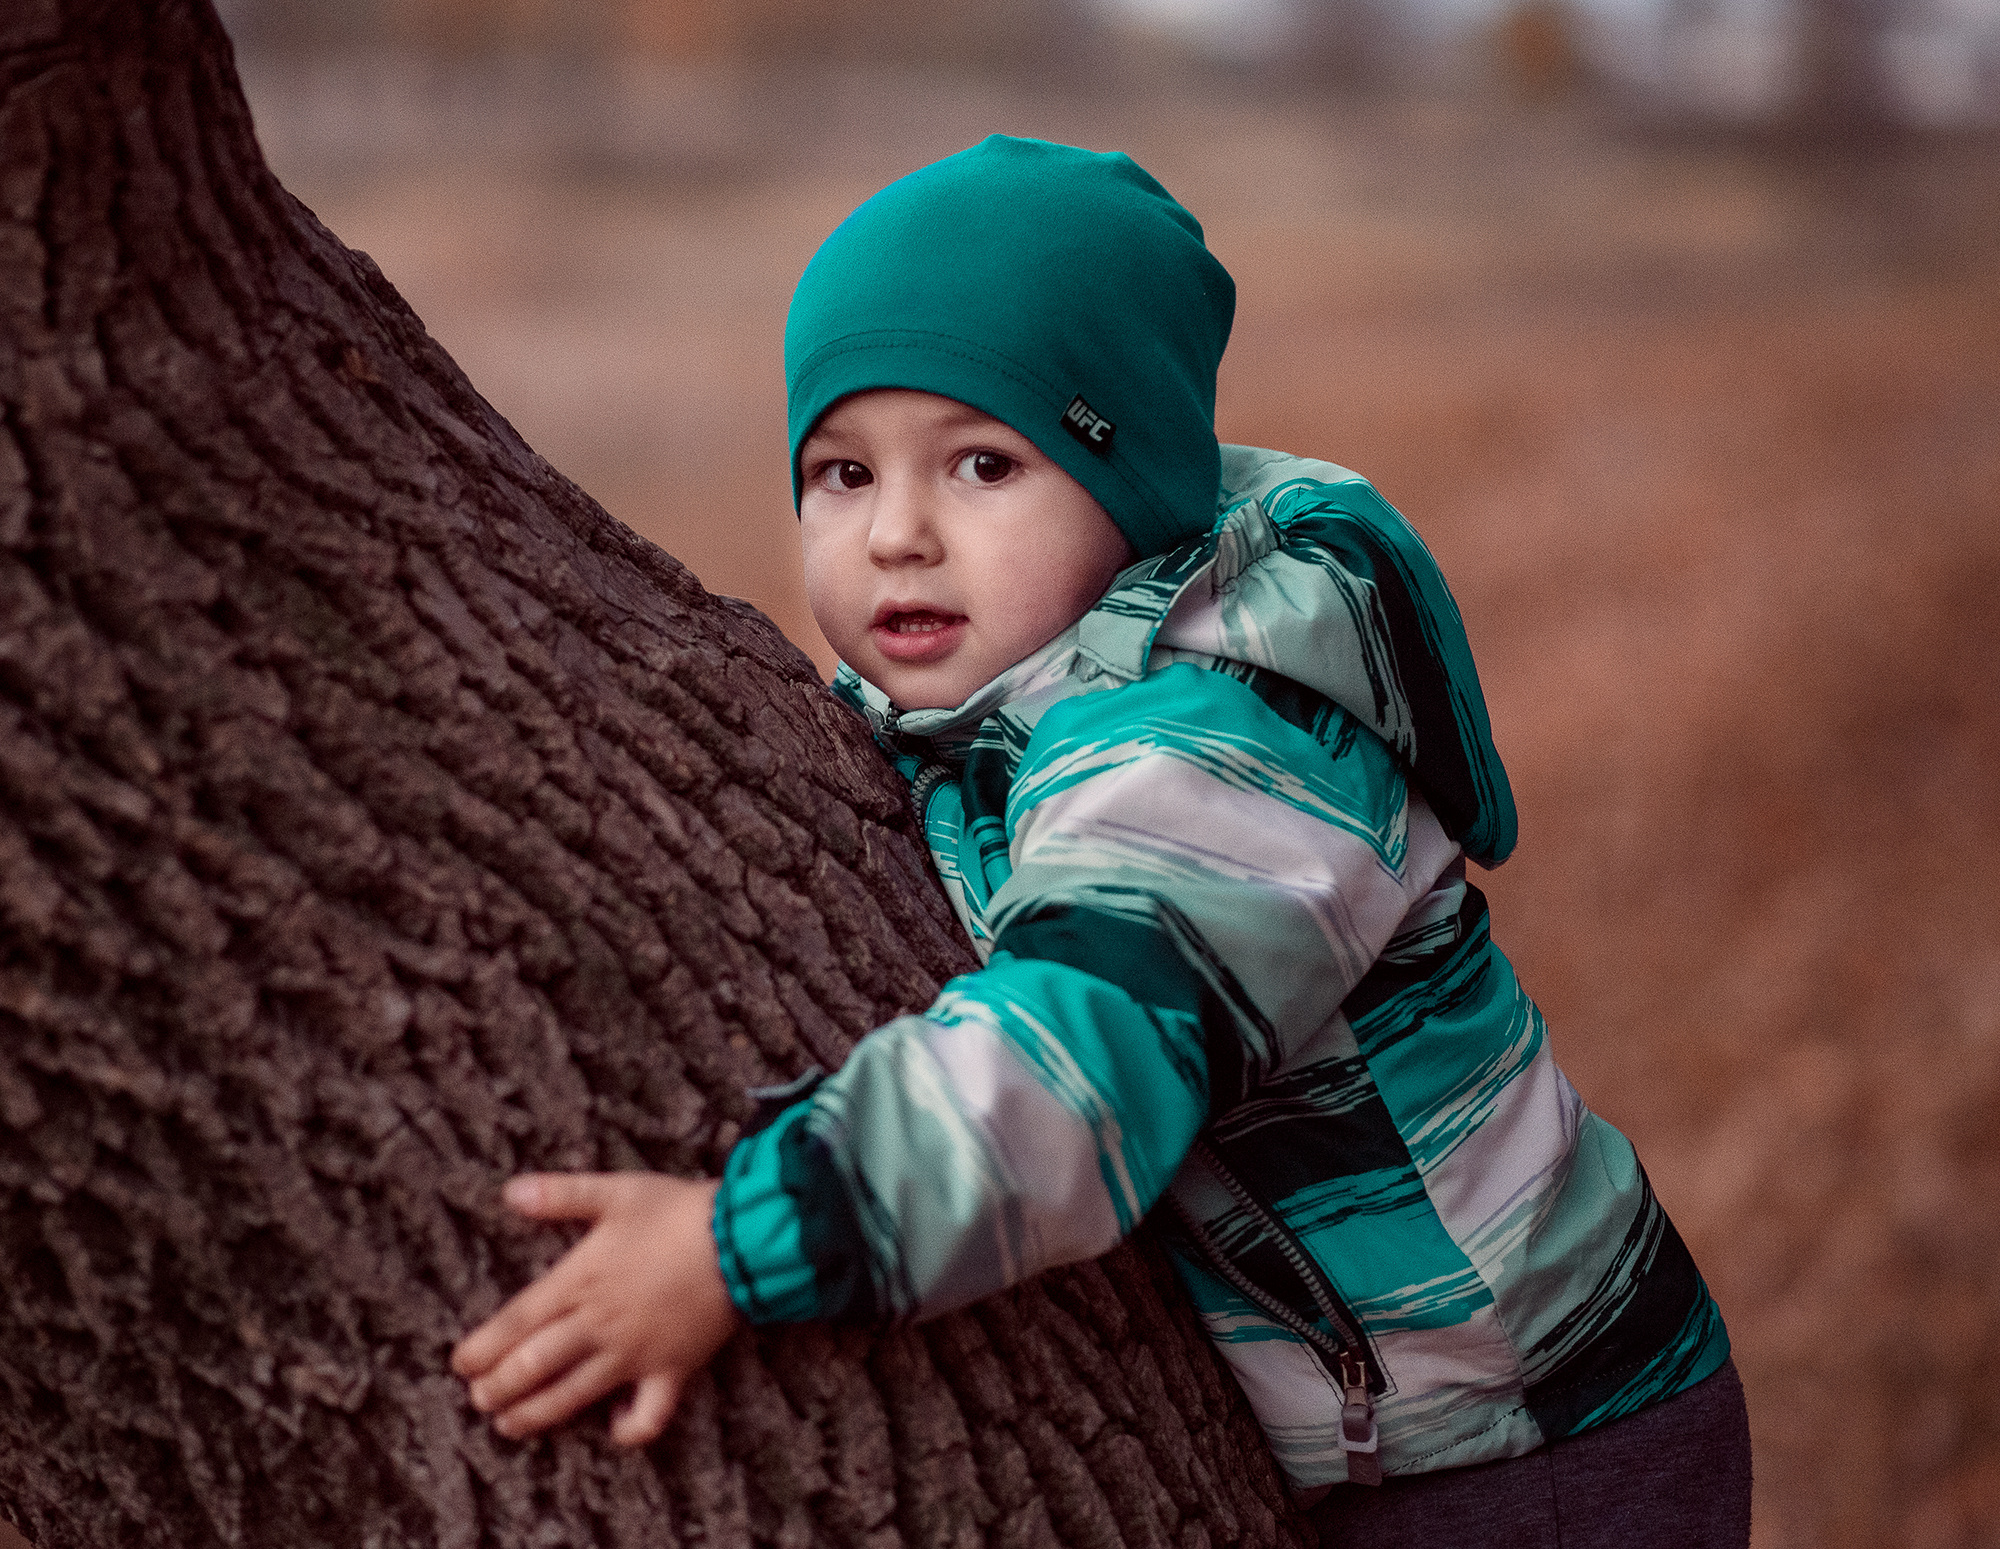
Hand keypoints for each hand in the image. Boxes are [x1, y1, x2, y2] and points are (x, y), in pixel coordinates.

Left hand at [452, 1172, 740, 1446]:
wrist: (742, 1239)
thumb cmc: (677, 1212)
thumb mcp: (616, 1191)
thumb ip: (561, 1194)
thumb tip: (510, 1192)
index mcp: (580, 1281)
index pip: (516, 1323)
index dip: (482, 1348)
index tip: (460, 1364)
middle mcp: (600, 1325)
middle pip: (535, 1367)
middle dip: (500, 1388)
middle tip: (479, 1400)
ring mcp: (635, 1354)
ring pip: (574, 1396)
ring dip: (537, 1415)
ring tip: (510, 1426)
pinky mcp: (672, 1370)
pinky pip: (649, 1415)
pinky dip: (630, 1430)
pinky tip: (615, 1430)